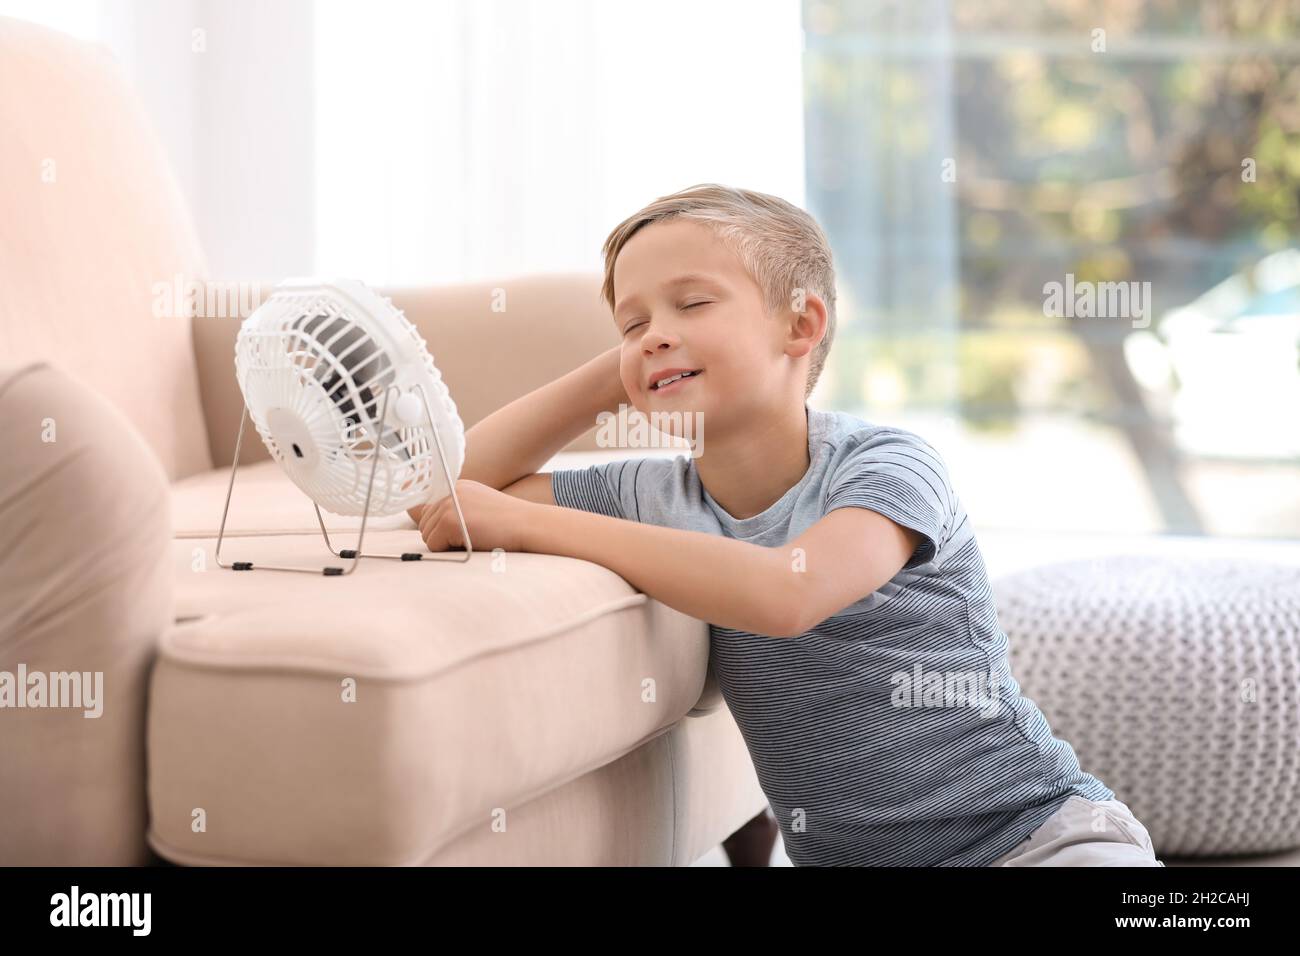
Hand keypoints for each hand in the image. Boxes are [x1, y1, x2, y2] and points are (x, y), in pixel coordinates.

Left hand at [414, 479, 535, 552]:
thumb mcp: (480, 508)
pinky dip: (448, 551)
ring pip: (428, 535)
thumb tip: (425, 518)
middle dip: (442, 537)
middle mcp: (450, 492)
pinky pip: (434, 545)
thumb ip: (457, 510)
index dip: (442, 527)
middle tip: (470, 537)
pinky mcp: (449, 521)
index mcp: (458, 486)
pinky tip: (470, 543)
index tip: (464, 531)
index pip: (430, 510)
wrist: (529, 525)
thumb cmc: (510, 524)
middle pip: (425, 523)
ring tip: (472, 539)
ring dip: (446, 544)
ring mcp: (448, 505)